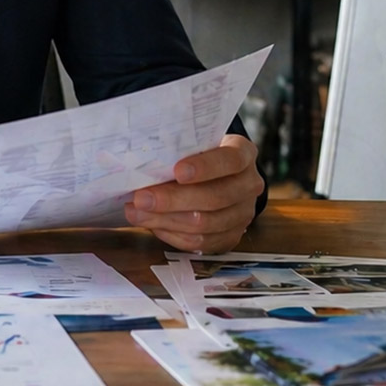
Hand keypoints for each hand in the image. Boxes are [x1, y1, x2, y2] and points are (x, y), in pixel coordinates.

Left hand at [124, 134, 261, 253]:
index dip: (205, 167)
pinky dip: (172, 234)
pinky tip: (152, 224)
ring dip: (166, 220)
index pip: (230, 160)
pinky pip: (200, 243)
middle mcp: (249, 185)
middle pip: (215, 197)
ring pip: (205, 224)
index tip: (177, 171)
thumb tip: (141, 164)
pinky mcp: (231, 236)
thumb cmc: (199, 155)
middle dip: (173, 200)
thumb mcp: (193, 143)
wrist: (218, 176)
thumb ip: (177, 150)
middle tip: (141, 198)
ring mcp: (243, 213)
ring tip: (136, 213)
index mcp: (243, 153)